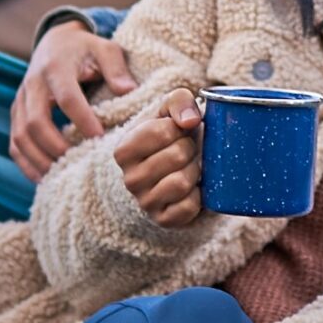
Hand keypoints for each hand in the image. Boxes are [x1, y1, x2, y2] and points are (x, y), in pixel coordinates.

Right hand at [13, 22, 136, 179]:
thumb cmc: (86, 50)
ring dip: (39, 160)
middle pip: (35, 122)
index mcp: (56, 68)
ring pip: (20, 136)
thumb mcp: (105, 49)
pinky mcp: (16, 113)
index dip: (82, 120)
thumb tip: (128, 91)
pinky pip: (14, 143)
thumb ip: (117, 68)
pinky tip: (45, 179)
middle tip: (79, 164)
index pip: (67, 98)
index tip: (100, 139)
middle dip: (56, 147)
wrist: (56, 43)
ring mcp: (21, 100)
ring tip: (62, 177)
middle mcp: (32, 84)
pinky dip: (26, 163)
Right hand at [113, 89, 203, 226]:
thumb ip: (179, 101)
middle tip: (187, 150)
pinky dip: (199, 195)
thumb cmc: (170, 136)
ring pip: (182, 182)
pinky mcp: (164, 220)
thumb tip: (191, 120)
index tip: (179, 132)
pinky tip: (193, 187)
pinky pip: (190, 206)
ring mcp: (146, 202)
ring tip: (190, 167)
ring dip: (195, 171)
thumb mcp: (168, 111)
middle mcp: (130, 179)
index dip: (181, 128)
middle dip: (191, 149)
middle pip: (178, 155)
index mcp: (124, 150)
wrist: (172, 170)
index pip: (163, 131)